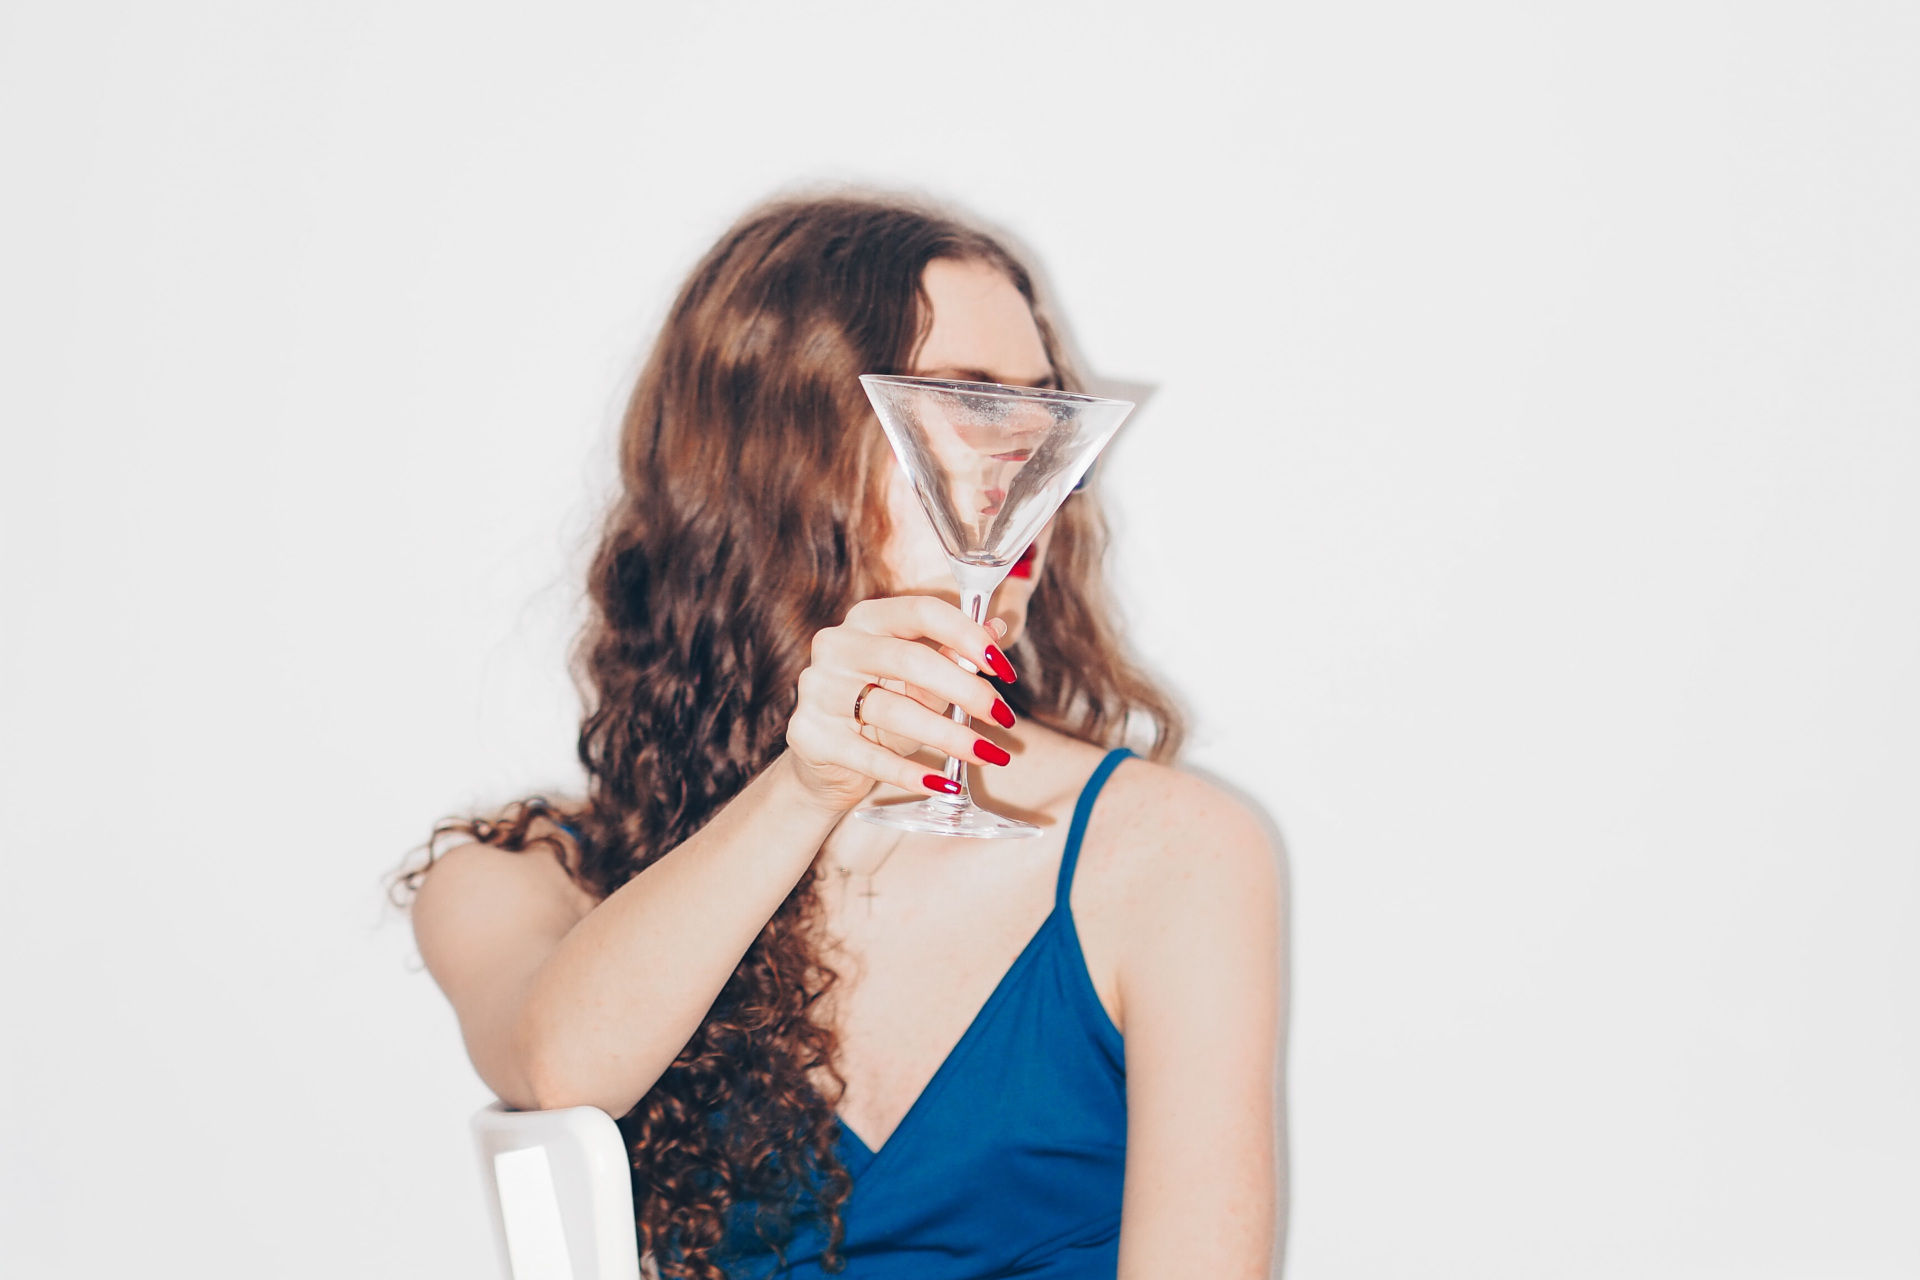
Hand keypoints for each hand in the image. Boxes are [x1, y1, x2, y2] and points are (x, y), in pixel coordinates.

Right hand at [785, 596, 1018, 811]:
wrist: (823, 760)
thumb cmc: (878, 708)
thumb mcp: (916, 680)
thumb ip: (951, 654)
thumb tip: (997, 628)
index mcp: (866, 619)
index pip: (922, 612)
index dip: (968, 636)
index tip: (1003, 669)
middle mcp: (836, 646)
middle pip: (910, 660)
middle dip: (965, 690)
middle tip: (1003, 717)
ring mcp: (819, 690)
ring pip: (894, 711)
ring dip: (950, 735)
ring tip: (987, 754)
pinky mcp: (811, 735)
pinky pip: (871, 757)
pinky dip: (912, 773)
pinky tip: (946, 784)